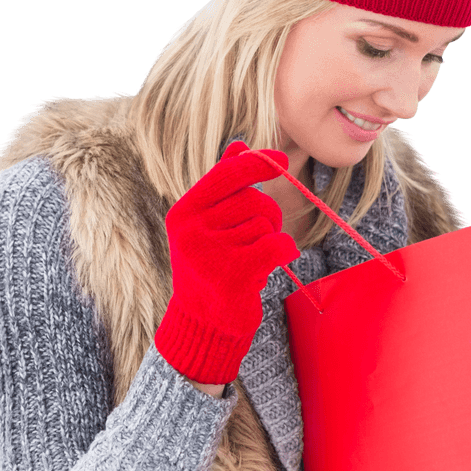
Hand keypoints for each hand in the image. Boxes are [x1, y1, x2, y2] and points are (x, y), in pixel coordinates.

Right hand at [154, 141, 299, 383]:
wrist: (202, 324)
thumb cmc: (209, 270)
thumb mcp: (206, 227)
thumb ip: (221, 188)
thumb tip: (239, 145)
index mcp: (184, 213)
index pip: (227, 175)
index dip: (257, 165)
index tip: (280, 161)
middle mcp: (193, 230)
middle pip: (253, 200)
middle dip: (268, 214)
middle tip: (262, 236)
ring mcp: (212, 252)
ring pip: (266, 224)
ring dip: (271, 238)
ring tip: (255, 258)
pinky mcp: (235, 274)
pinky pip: (277, 245)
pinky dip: (286, 251)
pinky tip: (279, 260)